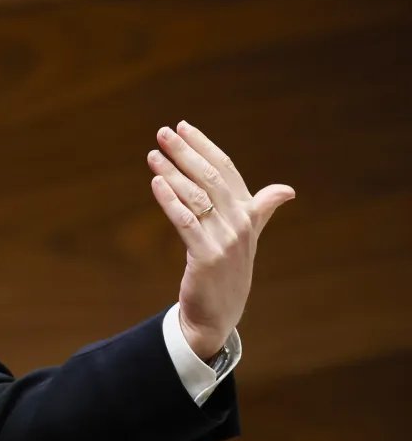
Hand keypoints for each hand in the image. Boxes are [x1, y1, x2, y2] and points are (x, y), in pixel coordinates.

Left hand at [147, 121, 294, 358]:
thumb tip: (287, 190)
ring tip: (153, 155)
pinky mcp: (207, 257)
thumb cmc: (229, 270)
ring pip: (196, 197)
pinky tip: (155, 183)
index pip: (226, 170)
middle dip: (185, 153)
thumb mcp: (247, 237)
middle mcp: (240, 223)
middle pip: (210, 178)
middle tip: (162, 133)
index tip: (183, 127)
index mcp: (248, 213)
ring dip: (173, 173)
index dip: (205, 147)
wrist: (218, 313)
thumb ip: (261, 210)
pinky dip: (170, 200)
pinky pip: (186, 221)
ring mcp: (226, 240)